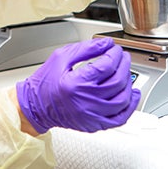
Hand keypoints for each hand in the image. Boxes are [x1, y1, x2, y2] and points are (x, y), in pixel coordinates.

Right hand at [16, 38, 139, 133]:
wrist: (35, 107)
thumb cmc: (45, 83)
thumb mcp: (61, 57)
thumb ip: (86, 48)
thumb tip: (106, 43)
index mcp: (75, 84)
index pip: (106, 66)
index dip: (114, 54)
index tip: (114, 48)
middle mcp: (85, 102)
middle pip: (117, 81)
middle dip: (124, 64)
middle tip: (122, 56)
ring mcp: (91, 116)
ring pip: (122, 99)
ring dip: (128, 82)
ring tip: (125, 72)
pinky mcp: (94, 124)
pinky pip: (120, 118)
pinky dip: (130, 106)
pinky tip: (132, 94)